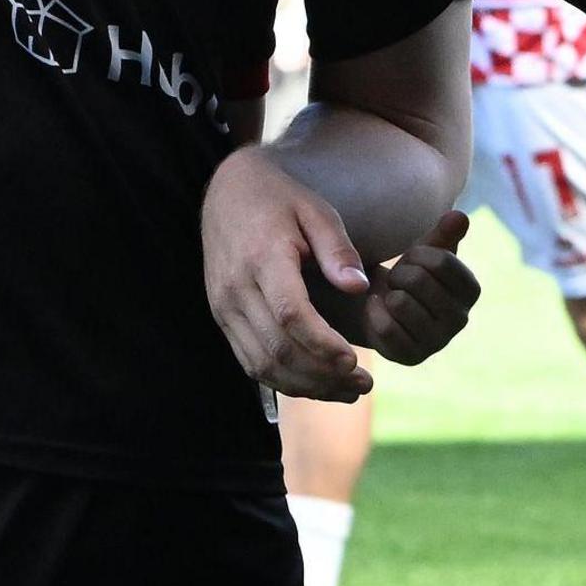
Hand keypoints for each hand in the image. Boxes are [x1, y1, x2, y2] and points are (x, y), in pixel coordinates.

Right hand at [200, 146, 378, 401]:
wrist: (226, 193)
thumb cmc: (279, 200)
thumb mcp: (315, 211)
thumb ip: (337, 249)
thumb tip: (360, 287)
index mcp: (262, 257)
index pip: (290, 313)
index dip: (322, 343)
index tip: (354, 360)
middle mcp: (236, 288)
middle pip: (277, 348)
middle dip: (323, 375)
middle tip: (363, 384)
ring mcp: (224, 307)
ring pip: (262, 364)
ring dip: (306, 386)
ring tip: (347, 391)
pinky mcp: (222, 318)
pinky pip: (250, 362)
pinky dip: (285, 381)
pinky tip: (318, 383)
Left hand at [318, 210, 478, 365]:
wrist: (383, 303)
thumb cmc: (409, 273)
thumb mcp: (427, 250)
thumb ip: (445, 233)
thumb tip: (460, 216)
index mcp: (471, 290)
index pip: (442, 262)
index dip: (417, 255)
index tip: (410, 259)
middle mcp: (461, 319)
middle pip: (419, 281)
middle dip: (399, 273)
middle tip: (397, 279)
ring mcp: (437, 342)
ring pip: (401, 304)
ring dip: (387, 293)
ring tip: (391, 294)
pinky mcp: (411, 357)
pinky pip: (386, 327)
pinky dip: (374, 311)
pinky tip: (377, 307)